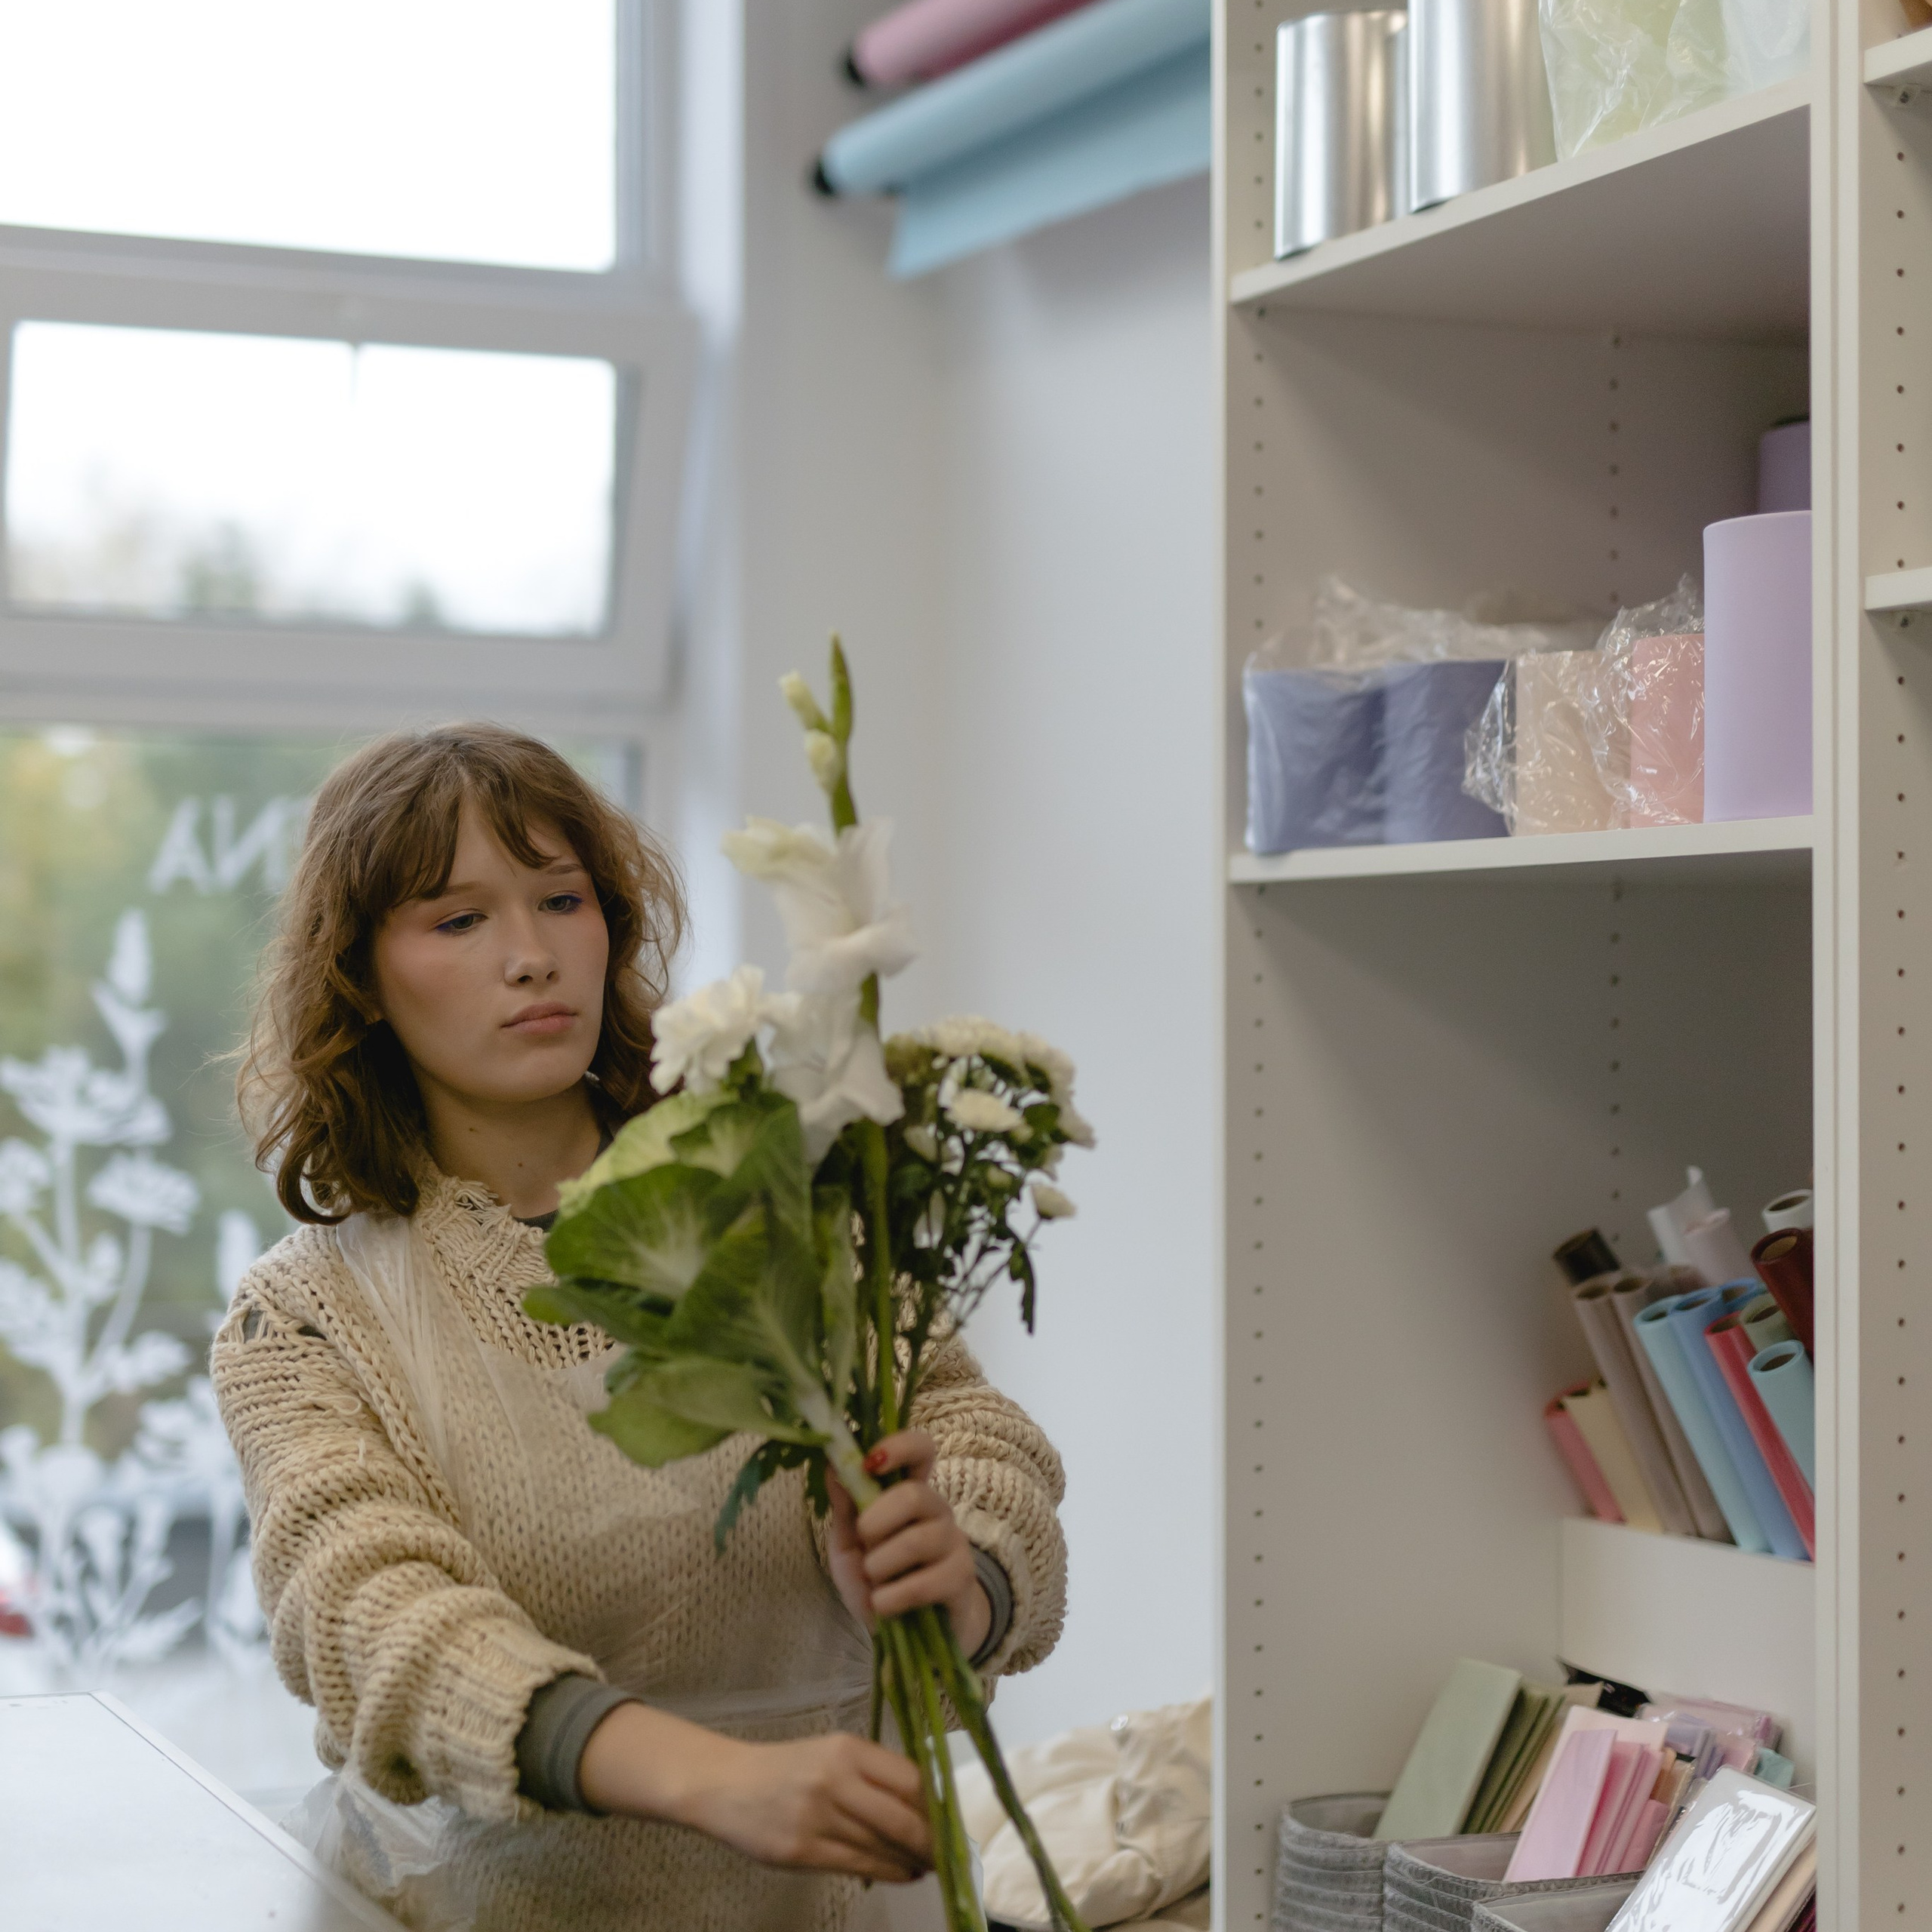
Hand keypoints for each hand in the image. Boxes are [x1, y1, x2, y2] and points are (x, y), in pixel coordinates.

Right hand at [578, 1703, 931, 1882]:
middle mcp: (836, 1780)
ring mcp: (818, 1817)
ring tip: (930, 1865)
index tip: (956, 1820)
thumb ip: (874, 1774)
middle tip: (953, 1854)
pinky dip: (889, 1872)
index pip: (911, 1779)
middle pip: (903, 1817)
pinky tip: (904, 1874)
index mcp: (848, 1749)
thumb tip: (927, 1803)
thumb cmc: (787, 1768)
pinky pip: (859, 1865)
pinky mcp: (802, 1851)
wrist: (725, 1784)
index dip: (939, 1805)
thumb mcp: (831, 1754)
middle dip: (934, 1841)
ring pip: (883, 1846)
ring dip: (914, 1860)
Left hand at [827, 1428, 991, 1659]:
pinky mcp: (960, 1580)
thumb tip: (832, 1462)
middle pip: (915, 1495)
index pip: (920, 1449)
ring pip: (917, 1541)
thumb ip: (844, 1506)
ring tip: (873, 1581)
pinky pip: (924, 1583)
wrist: (911, 1635)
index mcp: (910, 1492)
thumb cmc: (879, 1579)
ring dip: (880, 1566)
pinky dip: (892, 1598)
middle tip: (863, 1543)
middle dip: (877, 1522)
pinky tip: (883, 1605)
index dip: (898, 1446)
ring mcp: (954, 1544)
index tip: (870, 1463)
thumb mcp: (850, 1543)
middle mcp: (937, 1511)